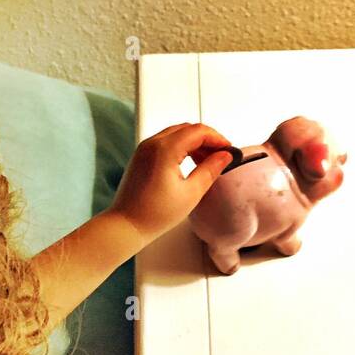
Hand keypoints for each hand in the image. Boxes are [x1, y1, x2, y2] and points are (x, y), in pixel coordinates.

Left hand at [109, 123, 234, 243]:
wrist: (125, 226)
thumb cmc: (154, 215)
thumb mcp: (191, 193)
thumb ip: (210, 170)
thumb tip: (224, 156)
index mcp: (164, 149)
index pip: (198, 131)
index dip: (217, 138)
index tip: (229, 150)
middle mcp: (152, 143)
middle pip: (188, 129)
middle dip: (207, 139)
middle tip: (220, 156)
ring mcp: (144, 148)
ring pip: (177, 134)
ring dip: (194, 142)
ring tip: (207, 162)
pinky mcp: (141, 156)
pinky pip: (165, 142)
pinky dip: (181, 147)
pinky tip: (190, 163)